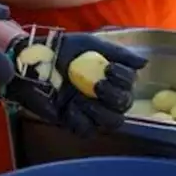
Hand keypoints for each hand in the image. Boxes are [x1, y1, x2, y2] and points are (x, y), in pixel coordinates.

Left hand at [5, 33, 147, 136]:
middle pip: (125, 105)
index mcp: (111, 77)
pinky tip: (67, 108)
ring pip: (112, 122)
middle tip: (97, 85)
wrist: (30, 61)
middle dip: (114, 96)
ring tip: (81, 99)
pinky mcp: (73, 122)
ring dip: (100, 111)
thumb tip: (144, 63)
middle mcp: (105, 95)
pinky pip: (87, 131)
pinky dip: (79, 120)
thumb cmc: (60, 49)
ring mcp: (90, 110)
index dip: (124, 79)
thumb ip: (117, 53)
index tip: (108, 68)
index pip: (129, 83)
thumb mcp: (89, 44)